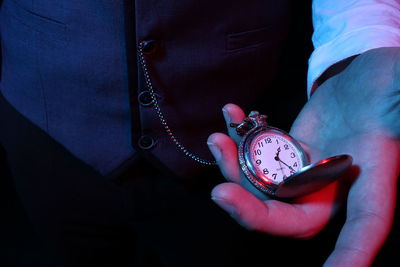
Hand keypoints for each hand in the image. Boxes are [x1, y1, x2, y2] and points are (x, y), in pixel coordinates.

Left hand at [207, 47, 399, 265]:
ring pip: (261, 187)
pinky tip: (231, 113)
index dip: (350, 256)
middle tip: (219, 193)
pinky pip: (254, 156)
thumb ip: (394, 101)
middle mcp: (331, 188)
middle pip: (289, 217)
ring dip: (231, 167)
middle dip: (251, 211)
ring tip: (217, 140)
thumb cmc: (386, 86)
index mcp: (368, 184)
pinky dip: (236, 138)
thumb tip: (397, 95)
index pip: (363, 228)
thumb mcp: (395, 89)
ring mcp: (302, 172)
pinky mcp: (283, 154)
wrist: (360, 80)